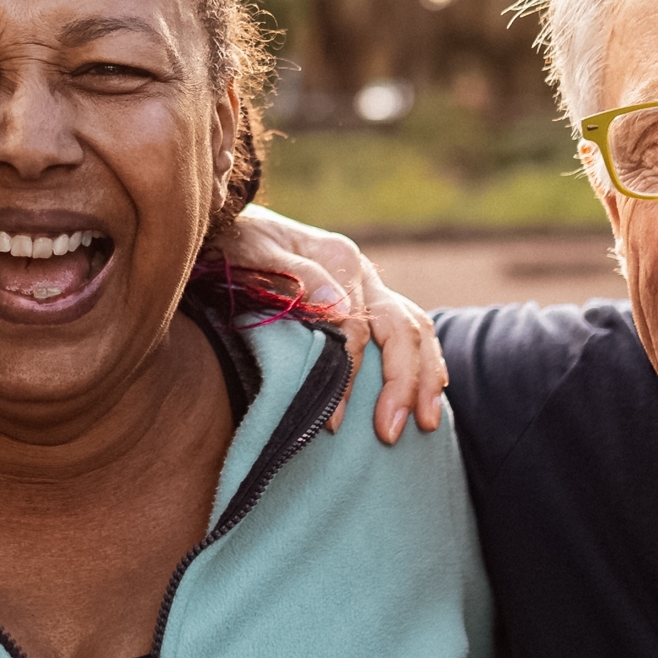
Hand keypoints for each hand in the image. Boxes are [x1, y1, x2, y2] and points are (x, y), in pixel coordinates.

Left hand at [224, 206, 446, 442]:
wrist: (227, 224)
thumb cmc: (234, 243)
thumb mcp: (253, 252)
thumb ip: (296, 277)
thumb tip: (341, 310)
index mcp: (339, 259)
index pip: (357, 329)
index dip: (348, 378)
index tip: (335, 422)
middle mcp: (362, 272)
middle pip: (401, 329)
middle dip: (403, 384)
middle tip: (390, 433)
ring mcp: (369, 286)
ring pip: (416, 328)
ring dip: (426, 377)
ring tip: (426, 423)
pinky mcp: (367, 299)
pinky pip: (410, 328)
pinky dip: (426, 361)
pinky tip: (430, 393)